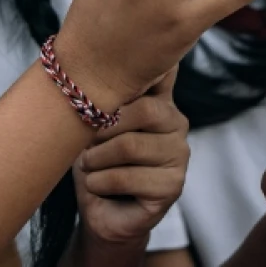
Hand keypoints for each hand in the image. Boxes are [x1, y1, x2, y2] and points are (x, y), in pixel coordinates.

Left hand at [74, 71, 188, 248]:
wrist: (99, 211)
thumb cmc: (94, 160)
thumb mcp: (92, 123)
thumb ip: (105, 95)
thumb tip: (100, 56)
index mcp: (160, 100)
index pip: (165, 72)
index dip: (149, 68)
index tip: (123, 68)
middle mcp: (177, 123)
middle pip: (144, 111)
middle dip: (104, 128)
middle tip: (86, 144)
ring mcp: (179, 155)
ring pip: (129, 147)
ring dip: (95, 160)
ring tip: (89, 166)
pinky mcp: (172, 186)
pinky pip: (126, 178)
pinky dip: (99, 182)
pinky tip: (97, 185)